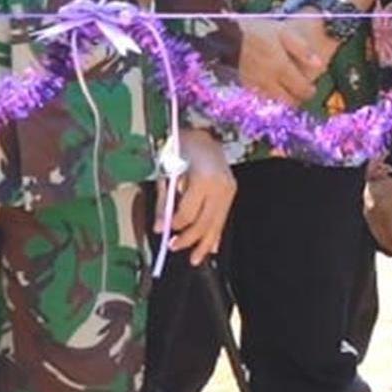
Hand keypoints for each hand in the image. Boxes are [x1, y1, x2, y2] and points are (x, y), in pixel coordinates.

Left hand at [161, 129, 235, 265]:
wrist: (204, 132)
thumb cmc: (181, 148)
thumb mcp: (167, 171)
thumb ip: (163, 200)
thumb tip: (159, 227)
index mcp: (203, 178)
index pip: (188, 213)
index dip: (174, 225)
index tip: (164, 231)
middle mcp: (221, 186)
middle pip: (204, 223)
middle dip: (188, 239)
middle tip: (173, 247)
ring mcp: (230, 190)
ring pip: (217, 224)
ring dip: (204, 243)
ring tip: (195, 259)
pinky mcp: (232, 192)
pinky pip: (223, 218)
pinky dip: (216, 234)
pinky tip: (210, 247)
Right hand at [240, 12, 335, 105]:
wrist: (230, 35)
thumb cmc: (260, 32)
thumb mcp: (284, 33)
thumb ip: (302, 49)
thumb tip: (319, 64)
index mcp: (281, 67)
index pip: (301, 89)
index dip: (309, 91)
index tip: (311, 89)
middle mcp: (268, 81)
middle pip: (288, 101)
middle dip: (297, 99)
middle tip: (300, 92)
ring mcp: (256, 86)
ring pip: (275, 104)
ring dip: (283, 101)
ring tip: (287, 91)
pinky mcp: (245, 87)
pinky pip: (260, 101)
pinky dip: (269, 99)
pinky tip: (271, 90)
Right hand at [365, 170, 391, 256]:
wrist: (389, 153)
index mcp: (388, 212)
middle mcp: (374, 212)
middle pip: (383, 239)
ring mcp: (367, 206)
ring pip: (376, 232)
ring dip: (388, 240)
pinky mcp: (366, 200)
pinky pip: (371, 223)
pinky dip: (381, 230)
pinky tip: (390, 229)